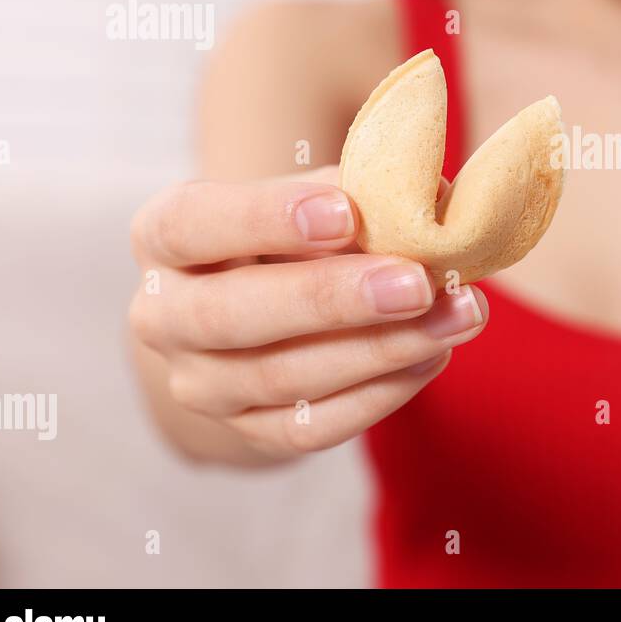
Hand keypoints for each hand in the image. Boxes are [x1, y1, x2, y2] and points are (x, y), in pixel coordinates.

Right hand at [127, 165, 487, 461]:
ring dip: (380, 349)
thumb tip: (430, 197)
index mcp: (165, 236)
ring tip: (456, 316)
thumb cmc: (298, 229)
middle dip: (331, 300)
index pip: (193, 225)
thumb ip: (359, 188)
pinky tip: (433, 355)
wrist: (277, 304)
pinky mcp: (249, 433)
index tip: (346, 211)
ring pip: (281, 378)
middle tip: (415, 283)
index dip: (265, 218)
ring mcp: (202, 385)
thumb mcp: (311, 193)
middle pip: (231, 315)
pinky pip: (312, 428)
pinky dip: (381, 393)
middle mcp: (163, 316)